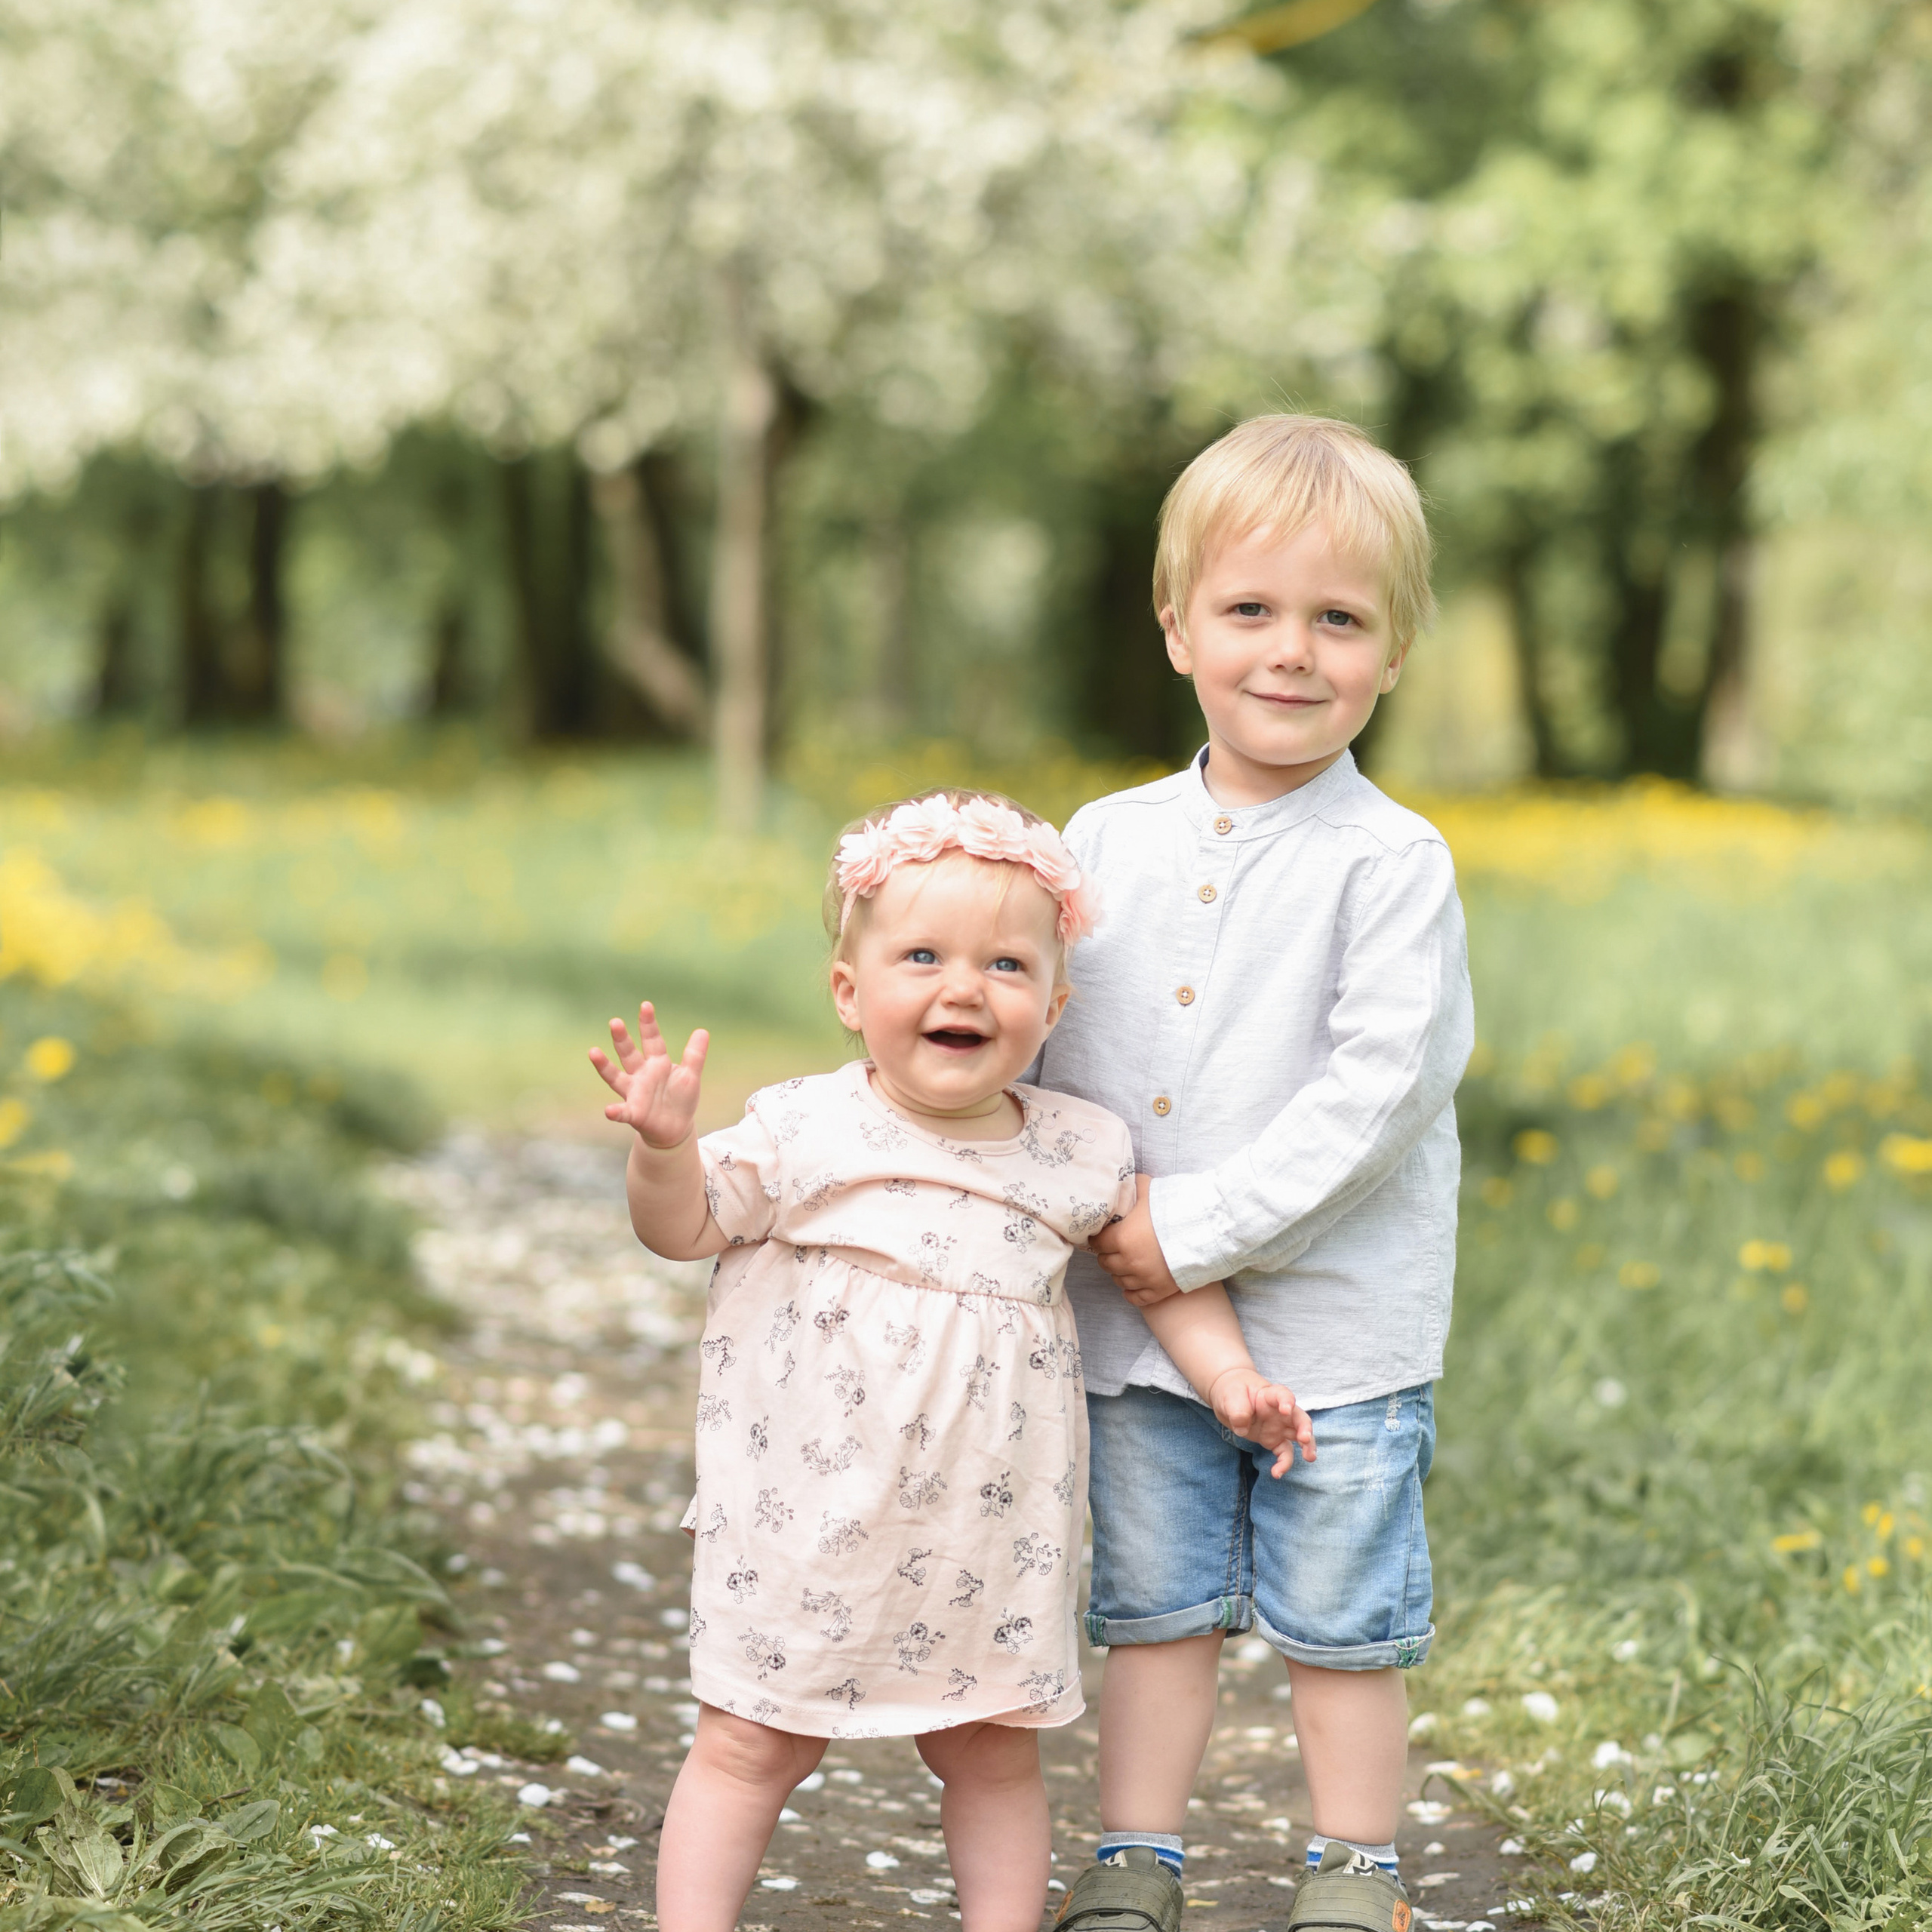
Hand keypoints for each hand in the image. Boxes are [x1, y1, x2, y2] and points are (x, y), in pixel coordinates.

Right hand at [589, 1002, 709, 1149]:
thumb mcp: (691, 1075)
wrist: (675, 1129)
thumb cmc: (680, 1099)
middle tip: (615, 1022)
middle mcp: (641, 1074)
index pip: (652, 1039)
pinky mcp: (634, 1113)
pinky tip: (609, 1110)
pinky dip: (615, 1111)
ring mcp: (634, 1093)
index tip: (645, 1005)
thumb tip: (702, 1030)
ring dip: (604, 1066)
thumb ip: (695, 1055)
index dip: (648, 1024)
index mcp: (657, 1063)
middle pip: (629, 1053)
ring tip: (593, 1052)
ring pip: (616, 1077)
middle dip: (622, 1038)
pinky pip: (623, 1112)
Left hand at [1090, 1175, 1182, 1306]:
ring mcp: (1144, 1279)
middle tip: (1114, 1248)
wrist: (1206, 1231)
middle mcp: (1129, 1262)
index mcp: (1122, 1238)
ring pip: (1119, 1281)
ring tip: (1126, 1263)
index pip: (1098, 1243)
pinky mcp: (1159, 1291)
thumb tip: (1123, 1181)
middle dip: (1108, 1254)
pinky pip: (1135, 1298)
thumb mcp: (1151, 1190)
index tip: (1101, 1235)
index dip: (1098, 1238)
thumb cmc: (1176, 1209)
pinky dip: (1131, 1292)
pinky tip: (1133, 1284)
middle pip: (1106, 1263)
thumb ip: (1133, 1187)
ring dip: (1119, 1272)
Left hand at [1208, 1368, 1316, 1478]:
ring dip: (1307, 1446)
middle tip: (1305, 1439)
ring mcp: (1279, 1427)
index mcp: (1269, 1395)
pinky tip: (1277, 1473)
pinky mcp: (1273, 1440)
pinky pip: (1284, 1453)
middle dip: (1305, 1428)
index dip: (1287, 1401)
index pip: (1282, 1395)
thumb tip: (1242, 1429)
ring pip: (1299, 1436)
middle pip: (1299, 1417)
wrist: (1229, 1398)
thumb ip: (1238, 1410)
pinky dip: (1283, 1463)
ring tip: (1309, 1457)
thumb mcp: (1230, 1397)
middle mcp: (1279, 1412)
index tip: (1286, 1409)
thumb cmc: (1233, 1391)